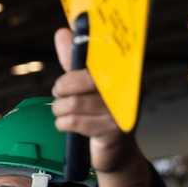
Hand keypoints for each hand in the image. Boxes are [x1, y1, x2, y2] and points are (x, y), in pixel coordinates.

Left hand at [50, 27, 137, 174]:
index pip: (101, 61)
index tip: (65, 76)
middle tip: (58, 92)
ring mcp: (122, 114)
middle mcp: (130, 92)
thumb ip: (74, 61)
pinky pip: (76, 122)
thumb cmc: (98, 113)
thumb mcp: (86, 85)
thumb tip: (63, 33)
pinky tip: (65, 124)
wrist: (114, 153)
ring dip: (60, 108)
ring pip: (77, 103)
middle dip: (64, 86)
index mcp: (127, 75)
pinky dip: (63, 123)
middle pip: (88, 80)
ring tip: (60, 110)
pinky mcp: (113, 133)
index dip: (80, 65)